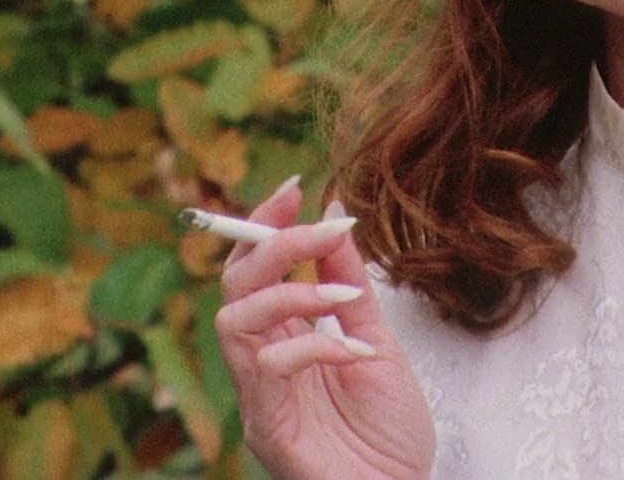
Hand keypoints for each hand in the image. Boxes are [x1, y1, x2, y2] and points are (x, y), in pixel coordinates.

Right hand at [215, 178, 435, 479]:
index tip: (294, 187)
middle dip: (272, 243)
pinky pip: (267, 370)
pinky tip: (354, 353)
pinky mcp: (268, 429)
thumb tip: (334, 217)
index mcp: (284, 341)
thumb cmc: (388, 435)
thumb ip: (349, 286)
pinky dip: (313, 346)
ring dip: (290, 293)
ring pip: (234, 322)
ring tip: (342, 295)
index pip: (254, 272)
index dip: (264, 225)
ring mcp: (260, 398)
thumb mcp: (376, 342)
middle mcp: (262, 366)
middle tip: (320, 226)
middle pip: (234, 287)